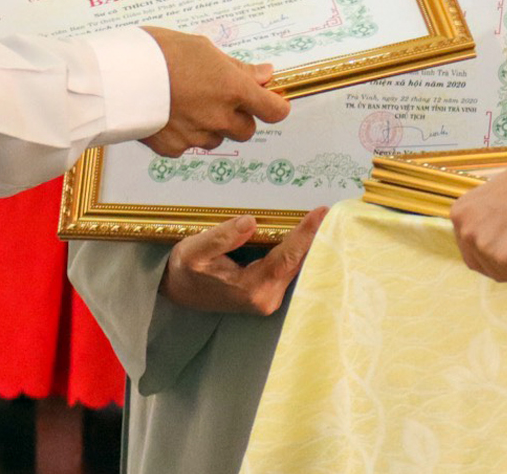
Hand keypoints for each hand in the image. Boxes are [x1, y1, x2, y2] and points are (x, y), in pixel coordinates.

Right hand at [139, 27, 289, 157]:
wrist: (117, 76)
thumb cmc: (160, 53)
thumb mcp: (203, 48)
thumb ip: (237, 68)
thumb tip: (264, 74)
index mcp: (233, 89)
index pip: (274, 111)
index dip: (275, 106)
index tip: (270, 100)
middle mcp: (220, 118)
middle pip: (247, 129)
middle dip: (239, 116)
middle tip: (218, 97)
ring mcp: (197, 136)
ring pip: (218, 138)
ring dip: (212, 126)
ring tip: (187, 103)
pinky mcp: (174, 149)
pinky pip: (189, 145)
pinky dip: (185, 134)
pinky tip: (169, 114)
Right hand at [160, 207, 326, 313]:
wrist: (176, 292)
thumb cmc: (184, 271)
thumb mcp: (194, 251)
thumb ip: (222, 237)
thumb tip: (249, 222)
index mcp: (251, 288)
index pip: (286, 258)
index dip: (305, 234)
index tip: (321, 212)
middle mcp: (266, 298)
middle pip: (298, 264)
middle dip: (314, 237)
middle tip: (330, 210)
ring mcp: (269, 298)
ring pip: (296, 267)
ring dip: (309, 244)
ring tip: (323, 217)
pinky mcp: (268, 293)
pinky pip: (289, 269)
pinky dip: (299, 250)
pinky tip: (307, 233)